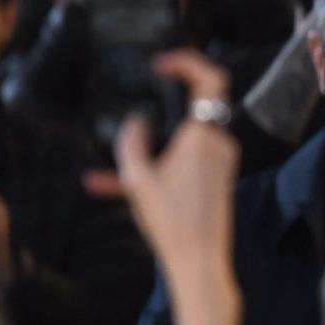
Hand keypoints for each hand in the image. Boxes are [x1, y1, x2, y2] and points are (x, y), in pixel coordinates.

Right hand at [113, 50, 242, 324]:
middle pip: (194, 110)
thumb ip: (132, 144)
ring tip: (106, 170)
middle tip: (140, 100)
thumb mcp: (139, 181)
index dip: (189, 63)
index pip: (211, 80)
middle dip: (163, 108)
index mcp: (204, 137)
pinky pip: (183, 164)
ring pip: (183, 141)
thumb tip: (134, 123)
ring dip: (150, 148)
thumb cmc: (172, 222)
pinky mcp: (217, 180)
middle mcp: (219, 145)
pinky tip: (103, 185)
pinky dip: (155, 169)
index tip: (162, 64)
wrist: (199, 261)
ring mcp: (221, 163)